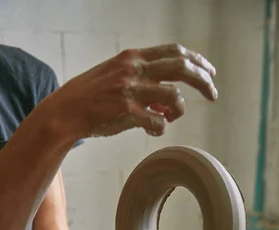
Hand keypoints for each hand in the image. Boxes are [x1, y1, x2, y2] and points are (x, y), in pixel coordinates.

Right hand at [50, 43, 217, 139]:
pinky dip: (161, 127)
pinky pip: (158, 122)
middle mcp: (134, 69)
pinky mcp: (126, 112)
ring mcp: (130, 90)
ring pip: (174, 97)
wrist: (65, 111)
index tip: (209, 72)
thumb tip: (167, 101)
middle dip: (203, 81)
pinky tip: (153, 128)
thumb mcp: (116, 77)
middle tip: (213, 94)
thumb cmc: (90, 97)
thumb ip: (143, 82)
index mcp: (133, 57)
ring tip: (169, 117)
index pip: (174, 52)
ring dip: (179, 110)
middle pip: (182, 68)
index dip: (197, 61)